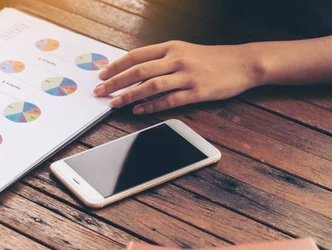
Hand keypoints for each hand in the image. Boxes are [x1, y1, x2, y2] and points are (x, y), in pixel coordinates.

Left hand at [94, 41, 258, 113]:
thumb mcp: (183, 51)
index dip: (116, 66)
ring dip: (129, 96)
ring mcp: (187, 75)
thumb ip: (160, 59)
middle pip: (138, 70)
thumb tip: (133, 71)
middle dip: (115, 82)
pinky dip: (151, 107)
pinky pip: (169, 100)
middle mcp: (176, 59)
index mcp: (171, 47)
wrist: (242, 63)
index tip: (101, 75)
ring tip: (114, 104)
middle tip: (99, 92)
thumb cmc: (210, 59)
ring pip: (151, 86)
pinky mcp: (197, 91)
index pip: (136, 55)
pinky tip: (138, 111)